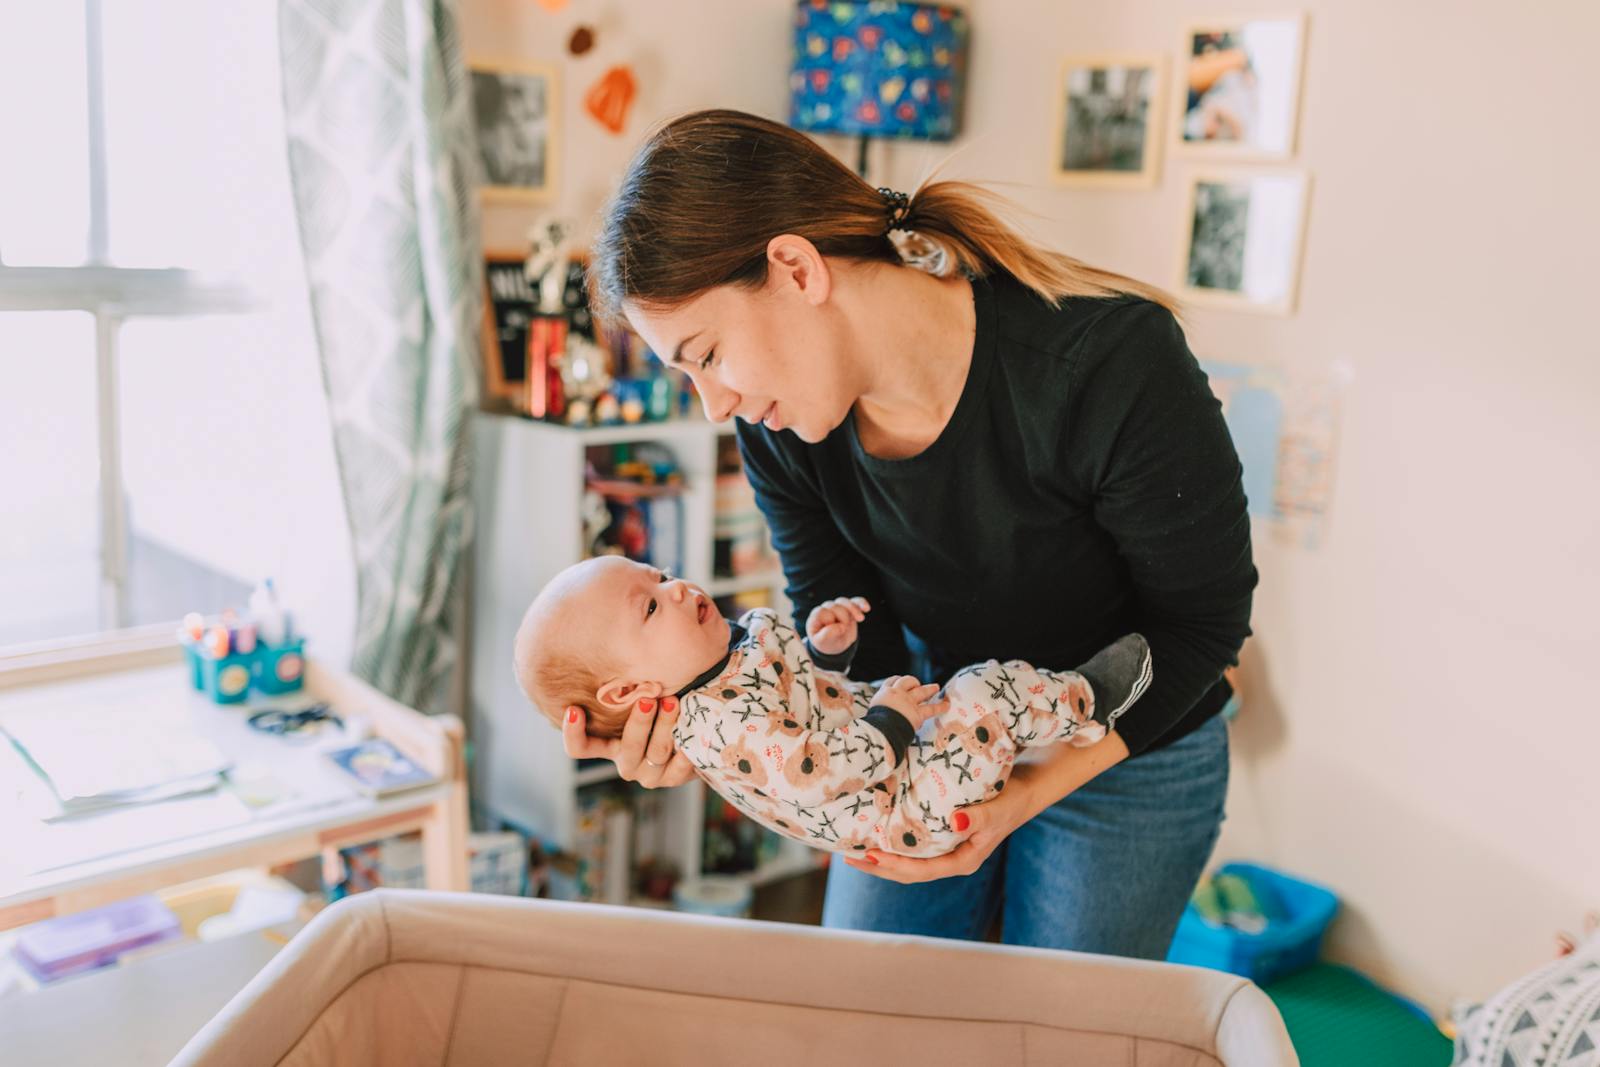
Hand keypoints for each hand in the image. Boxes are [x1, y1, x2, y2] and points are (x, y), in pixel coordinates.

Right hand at [560, 696, 696, 788]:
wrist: (689, 735)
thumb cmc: (656, 708)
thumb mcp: (638, 699)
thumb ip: (626, 687)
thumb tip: (622, 647)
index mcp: (608, 745)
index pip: (580, 748)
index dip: (574, 733)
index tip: (574, 709)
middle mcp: (625, 762)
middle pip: (627, 747)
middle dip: (639, 722)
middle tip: (648, 699)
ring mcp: (648, 773)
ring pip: (656, 752)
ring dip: (665, 726)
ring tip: (674, 702)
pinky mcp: (672, 778)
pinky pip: (679, 768)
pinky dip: (684, 753)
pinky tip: (689, 736)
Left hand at [806, 596, 870, 655]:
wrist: (836, 645)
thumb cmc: (826, 643)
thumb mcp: (822, 643)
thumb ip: (826, 635)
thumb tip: (840, 627)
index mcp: (816, 616)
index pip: (822, 612)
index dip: (831, 621)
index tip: (836, 631)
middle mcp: (826, 609)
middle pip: (835, 607)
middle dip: (842, 619)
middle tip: (844, 630)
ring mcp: (838, 608)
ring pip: (844, 602)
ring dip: (853, 609)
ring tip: (860, 619)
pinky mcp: (849, 609)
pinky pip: (855, 601)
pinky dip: (861, 604)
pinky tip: (867, 608)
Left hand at [842, 762, 1041, 882]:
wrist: (1026, 788)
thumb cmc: (1013, 799)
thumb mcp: (998, 809)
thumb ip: (979, 818)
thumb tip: (956, 823)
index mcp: (963, 861)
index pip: (921, 871)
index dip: (894, 866)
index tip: (870, 856)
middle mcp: (952, 858)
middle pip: (908, 871)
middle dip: (878, 866)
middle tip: (848, 856)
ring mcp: (947, 848)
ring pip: (908, 859)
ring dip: (881, 855)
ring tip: (853, 848)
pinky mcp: (943, 833)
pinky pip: (913, 842)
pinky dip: (892, 839)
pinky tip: (876, 830)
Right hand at [869, 674, 944, 730]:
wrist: (880, 731)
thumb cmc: (871, 727)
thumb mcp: (869, 716)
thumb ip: (874, 716)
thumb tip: (862, 730)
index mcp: (883, 694)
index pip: (891, 681)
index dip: (897, 680)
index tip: (900, 681)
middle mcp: (896, 694)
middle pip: (907, 681)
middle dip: (913, 682)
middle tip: (918, 684)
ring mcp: (909, 702)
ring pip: (921, 691)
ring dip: (929, 688)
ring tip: (935, 687)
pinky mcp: (918, 712)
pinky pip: (931, 708)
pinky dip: (940, 706)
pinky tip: (947, 704)